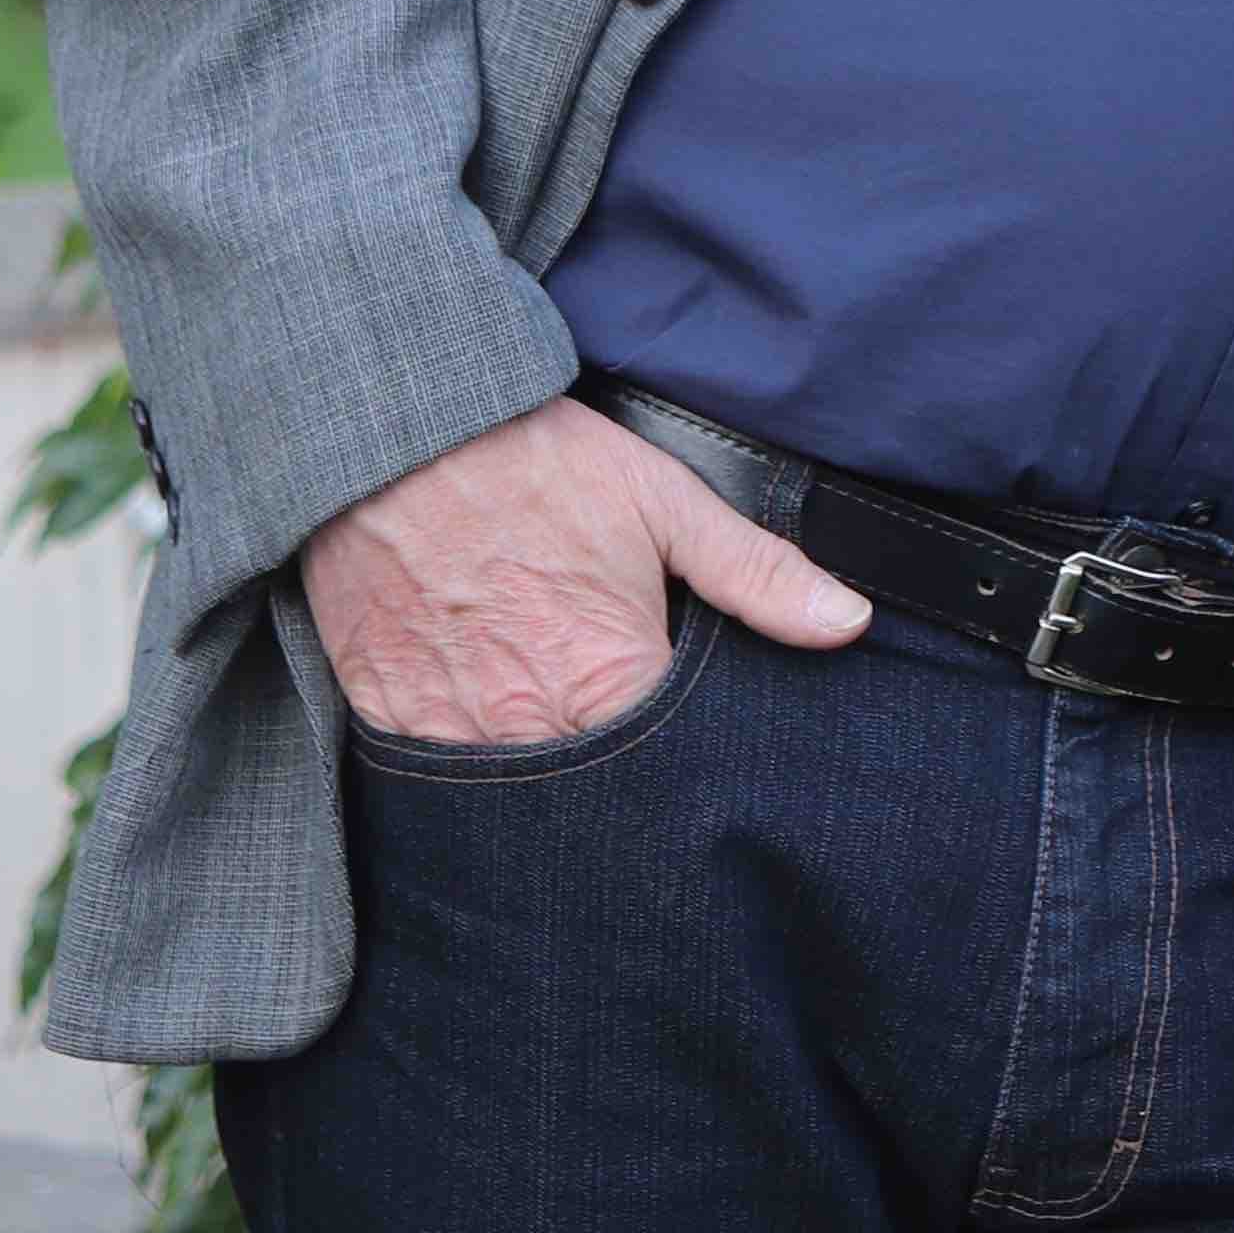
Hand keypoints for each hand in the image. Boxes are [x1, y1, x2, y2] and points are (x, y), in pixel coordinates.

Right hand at [299, 393, 870, 745]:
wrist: (395, 434)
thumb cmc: (537, 462)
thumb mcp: (666, 501)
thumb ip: (759, 575)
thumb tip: (848, 623)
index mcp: (606, 685)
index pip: (672, 776)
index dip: (692, 764)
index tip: (696, 746)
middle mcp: (526, 730)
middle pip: (591, 798)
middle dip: (617, 785)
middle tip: (624, 731)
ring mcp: (447, 732)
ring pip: (512, 796)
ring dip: (542, 771)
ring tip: (556, 719)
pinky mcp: (386, 716)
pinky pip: (435, 772)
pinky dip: (467, 754)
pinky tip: (488, 713)